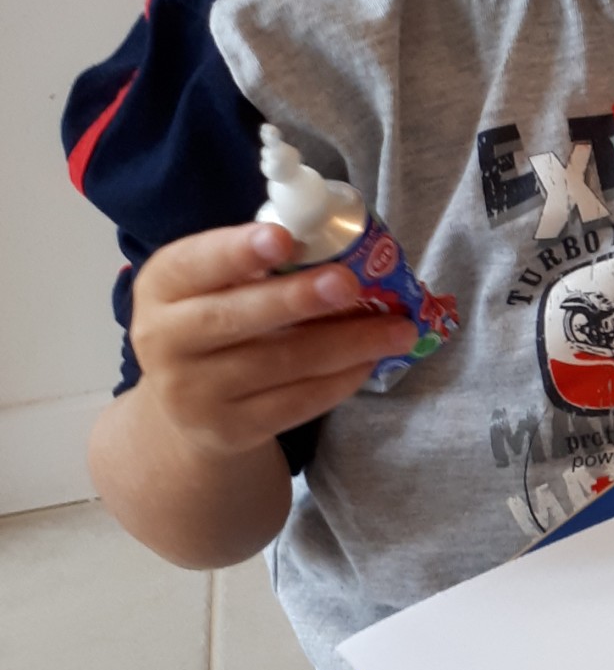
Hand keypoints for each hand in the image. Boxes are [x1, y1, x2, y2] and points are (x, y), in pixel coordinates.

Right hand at [127, 221, 414, 456]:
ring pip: (281, 362)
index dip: (236, 251)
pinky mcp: (230, 431)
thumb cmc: (214, 325)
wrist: (187, 410)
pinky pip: (296, 402)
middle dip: (297, 298)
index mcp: (160, 287)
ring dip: (347, 343)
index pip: (191, 264)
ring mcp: (194, 393)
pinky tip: (371, 360)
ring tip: (396, 328)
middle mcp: (164, 340)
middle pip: (236, 317)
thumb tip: (338, 245)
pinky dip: (340, 380)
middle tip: (348, 282)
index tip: (282, 238)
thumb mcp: (212, 287)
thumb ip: (255, 266)